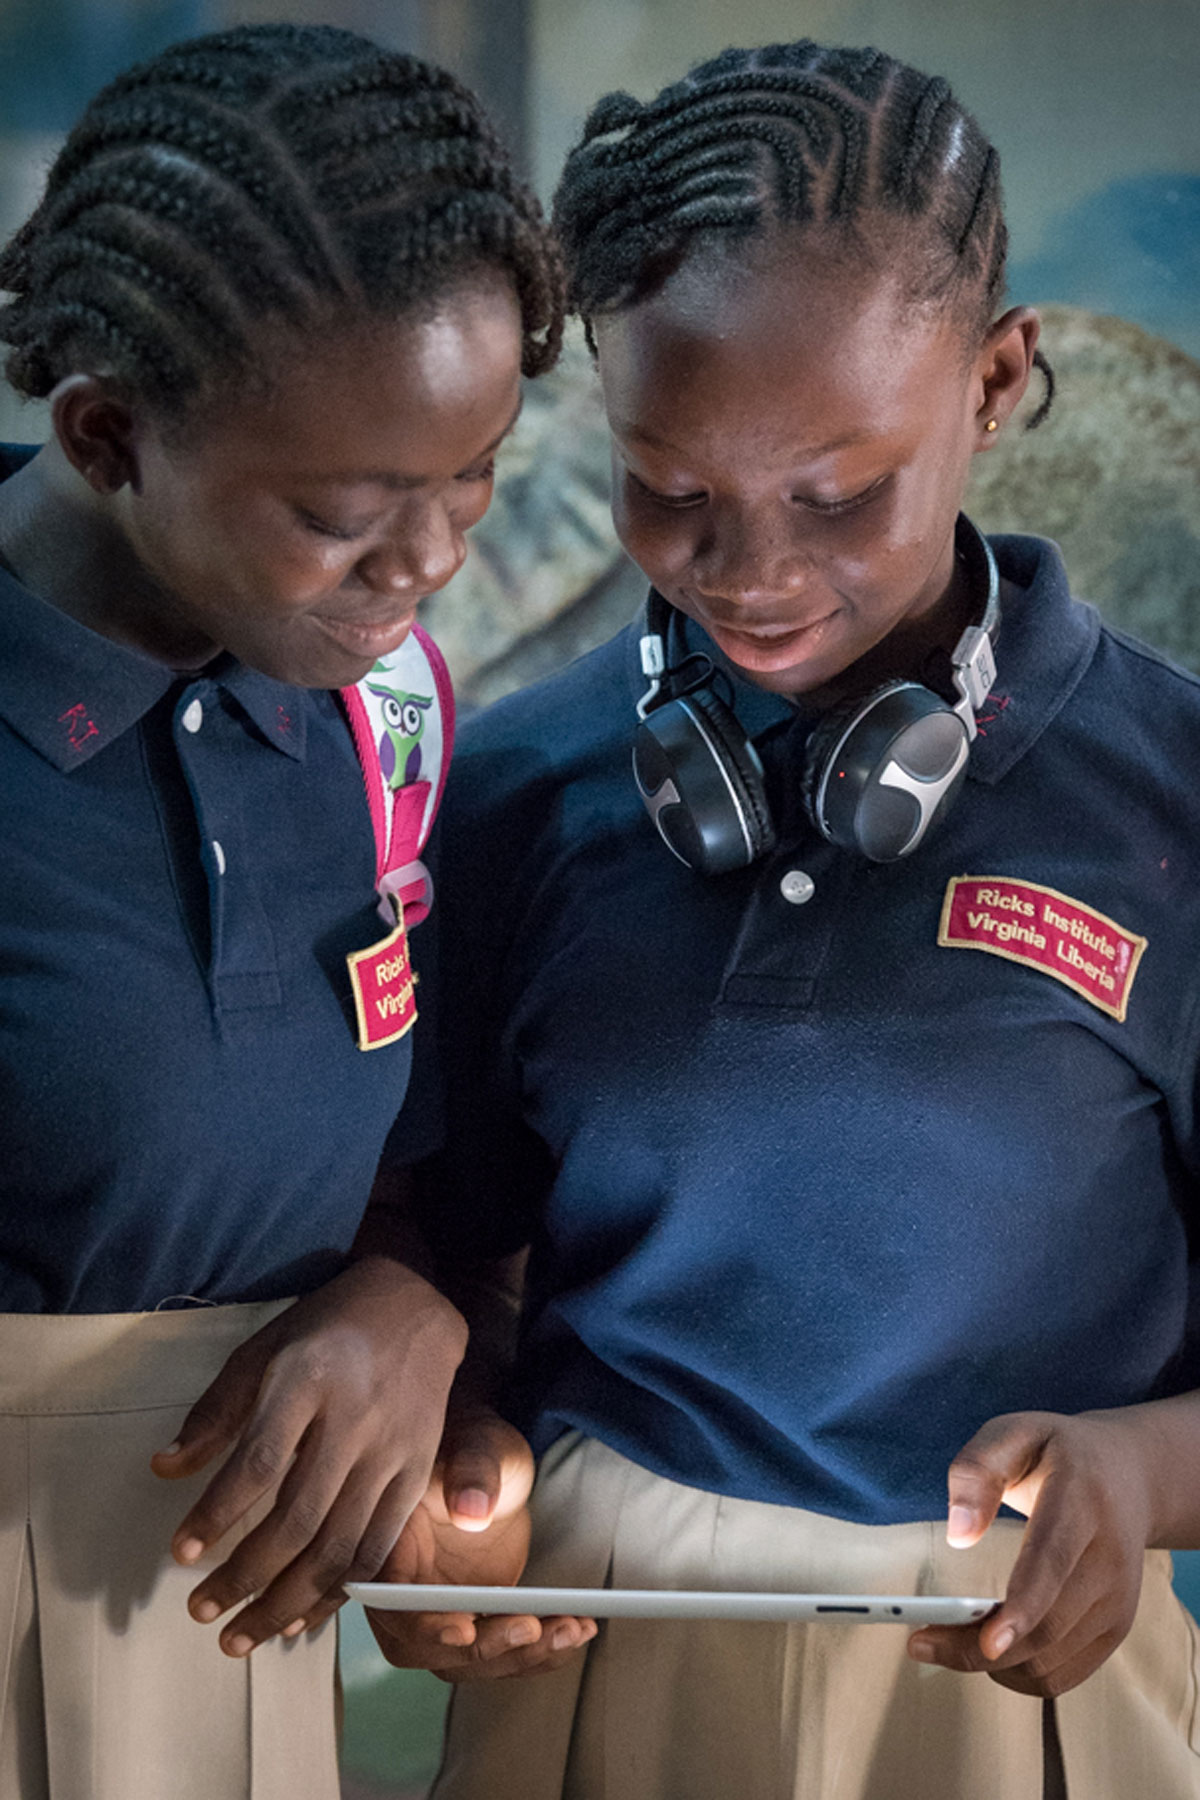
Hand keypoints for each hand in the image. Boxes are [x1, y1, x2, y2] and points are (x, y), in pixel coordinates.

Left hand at [151, 1256, 466, 1655]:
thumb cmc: (325, 1329)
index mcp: (309, 1381)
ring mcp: (391, 1453)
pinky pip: (377, 1549)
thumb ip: (217, 1412)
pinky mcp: (415, 1475)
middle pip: (299, 1517)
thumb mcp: (263, 1350)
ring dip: (286, 1602)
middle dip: (245, 1576)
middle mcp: (354, 1421)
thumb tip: (165, 1469)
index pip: (260, 1462)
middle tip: (201, 1610)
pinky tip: (300, 1619)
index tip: (182, 1553)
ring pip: (340, 1547)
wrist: (414, 1308)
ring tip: (241, 1635)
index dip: (218, 1514)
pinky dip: (337, 1593)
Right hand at [366, 1409, 596, 1680]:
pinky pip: (500, 1649)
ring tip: (573, 1629)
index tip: (465, 1631)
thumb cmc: (472, 1442)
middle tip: (533, 1629)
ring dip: (521, 1655)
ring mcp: (438, 1610)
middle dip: (483, 1649)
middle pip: (426, 1647)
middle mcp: (404, 1590)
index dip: (422, 1625)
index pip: (390, 1602)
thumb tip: (472, 1511)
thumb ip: (471, 1470)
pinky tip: (577, 1631)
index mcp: (386, 1548)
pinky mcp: (473, 1620)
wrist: (489, 1463)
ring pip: (468, 1659)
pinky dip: (538, 1650)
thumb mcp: (475, 1442)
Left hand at [907, 1409, 1153, 1695]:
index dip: (1022, 1607)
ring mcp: (1118, 1601)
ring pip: (1051, 1661)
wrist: (1129, 1475)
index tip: (988, 1643)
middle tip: (920, 1643)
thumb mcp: (1013, 1432)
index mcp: (1081, 1502)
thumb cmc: (1057, 1453)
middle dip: (978, 1649)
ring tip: (946, 1640)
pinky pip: (1062, 1675)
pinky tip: (986, 1649)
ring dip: (993, 1665)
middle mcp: (1110, 1559)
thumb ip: (977, 1470)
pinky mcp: (1115, 1629)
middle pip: (1046, 1627)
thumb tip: (959, 1535)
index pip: (1051, 1563)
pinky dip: (1018, 1674)